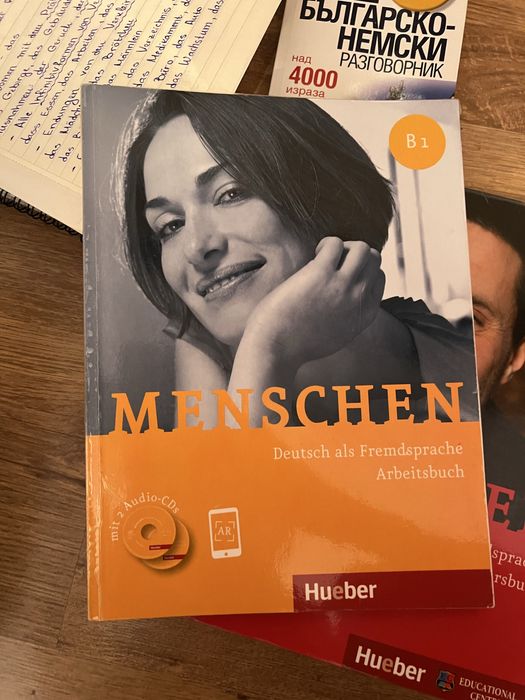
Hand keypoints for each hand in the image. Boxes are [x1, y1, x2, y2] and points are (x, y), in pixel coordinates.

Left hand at [242, 237, 384, 370]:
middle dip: (355, 254)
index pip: (379, 278)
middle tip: (333, 262)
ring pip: (362, 249)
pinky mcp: (321, 274)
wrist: (275, 349)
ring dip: (345, 246)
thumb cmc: (298, 343)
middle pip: (373, 260)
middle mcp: (359, 299)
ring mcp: (342, 285)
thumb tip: (348, 297)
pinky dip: (326, 244)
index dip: (362, 270)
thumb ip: (350, 316)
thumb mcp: (338, 335)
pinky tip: (313, 256)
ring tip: (325, 257)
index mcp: (365, 314)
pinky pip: (335, 244)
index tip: (342, 272)